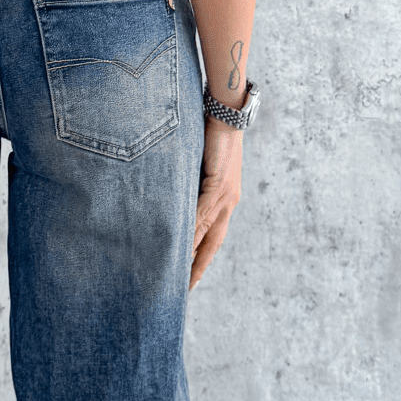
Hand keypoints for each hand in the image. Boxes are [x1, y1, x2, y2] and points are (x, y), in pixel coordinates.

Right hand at [190, 118, 242, 286]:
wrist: (226, 111)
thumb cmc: (210, 134)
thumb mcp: (198, 167)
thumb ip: (189, 187)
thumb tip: (172, 202)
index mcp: (225, 199)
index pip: (212, 238)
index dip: (201, 259)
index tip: (189, 279)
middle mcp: (228, 201)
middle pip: (212, 243)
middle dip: (198, 267)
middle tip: (183, 289)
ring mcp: (225, 194)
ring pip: (205, 232)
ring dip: (191, 253)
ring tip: (176, 273)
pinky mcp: (219, 184)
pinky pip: (202, 212)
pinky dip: (190, 230)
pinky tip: (179, 244)